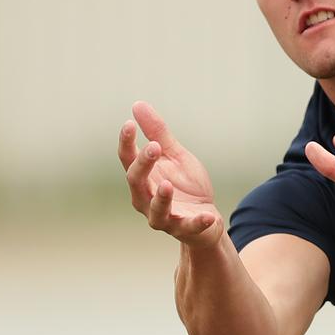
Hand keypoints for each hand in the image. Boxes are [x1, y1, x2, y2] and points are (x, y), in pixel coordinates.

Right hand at [119, 101, 222, 247]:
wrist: (205, 218)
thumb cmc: (184, 186)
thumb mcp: (175, 156)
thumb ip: (158, 134)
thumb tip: (137, 105)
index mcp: (143, 178)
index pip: (128, 160)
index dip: (126, 143)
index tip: (128, 124)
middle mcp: (146, 199)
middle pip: (136, 182)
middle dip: (144, 165)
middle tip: (155, 147)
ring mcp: (163, 217)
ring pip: (155, 210)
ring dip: (161, 198)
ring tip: (167, 185)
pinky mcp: (184, 229)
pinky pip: (189, 227)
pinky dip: (198, 222)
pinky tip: (208, 216)